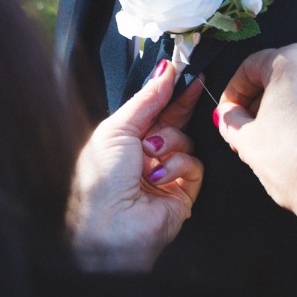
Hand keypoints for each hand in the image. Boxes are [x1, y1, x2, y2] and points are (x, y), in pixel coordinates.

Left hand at [67, 59, 203, 271]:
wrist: (111, 225)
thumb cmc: (101, 178)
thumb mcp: (117, 128)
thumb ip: (145, 99)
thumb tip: (164, 70)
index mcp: (124, 138)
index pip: (153, 108)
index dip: (169, 90)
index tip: (186, 71)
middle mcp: (145, 154)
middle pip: (173, 121)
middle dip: (181, 105)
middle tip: (195, 83)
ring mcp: (166, 173)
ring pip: (185, 141)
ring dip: (169, 144)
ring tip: (150, 157)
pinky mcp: (184, 192)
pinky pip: (195, 165)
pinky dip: (179, 167)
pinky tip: (159, 177)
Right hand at [215, 44, 296, 229]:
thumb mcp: (247, 141)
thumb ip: (230, 119)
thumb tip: (229, 115)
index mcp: (292, 59)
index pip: (251, 66)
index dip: (234, 91)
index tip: (229, 111)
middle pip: (284, 71)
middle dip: (264, 97)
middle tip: (252, 125)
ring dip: (292, 104)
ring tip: (282, 135)